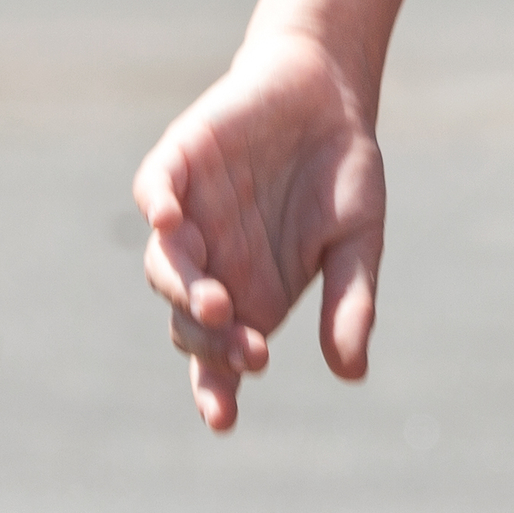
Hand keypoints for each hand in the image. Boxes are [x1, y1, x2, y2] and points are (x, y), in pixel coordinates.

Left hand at [131, 32, 386, 431]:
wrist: (329, 93)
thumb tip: (350, 373)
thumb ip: (349, 303)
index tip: (222, 419)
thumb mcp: (358, 243)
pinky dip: (157, 205)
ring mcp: (192, 212)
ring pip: (165, 263)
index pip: (218, 358)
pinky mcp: (180, 162)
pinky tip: (170, 219)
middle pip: (188, 321)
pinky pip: (155, 189)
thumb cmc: (342, 175)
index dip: (215, 389)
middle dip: (209, 342)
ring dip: (183, 286)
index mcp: (252, 295)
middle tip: (245, 348)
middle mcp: (213, 263)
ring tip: (214, 301)